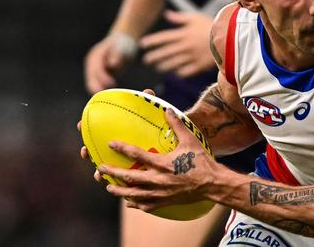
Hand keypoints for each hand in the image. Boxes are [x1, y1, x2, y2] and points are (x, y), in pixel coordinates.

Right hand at [78, 89, 156, 182]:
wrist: (176, 144)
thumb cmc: (164, 128)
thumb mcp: (157, 118)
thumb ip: (151, 104)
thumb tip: (148, 92)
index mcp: (121, 131)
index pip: (99, 128)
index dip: (87, 127)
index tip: (80, 125)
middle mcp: (118, 147)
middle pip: (98, 149)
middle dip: (88, 151)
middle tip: (85, 152)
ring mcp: (124, 160)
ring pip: (106, 167)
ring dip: (100, 171)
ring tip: (98, 173)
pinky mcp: (133, 173)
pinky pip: (121, 180)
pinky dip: (115, 182)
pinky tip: (113, 184)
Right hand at [84, 33, 137, 93]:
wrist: (122, 41)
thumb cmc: (123, 44)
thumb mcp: (122, 48)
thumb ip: (117, 55)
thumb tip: (112, 64)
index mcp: (96, 56)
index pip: (96, 68)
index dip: (102, 77)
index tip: (111, 84)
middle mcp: (91, 63)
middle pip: (91, 78)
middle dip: (97, 87)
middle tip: (106, 98)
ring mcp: (93, 69)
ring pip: (92, 83)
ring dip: (98, 91)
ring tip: (108, 100)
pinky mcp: (98, 75)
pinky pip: (97, 85)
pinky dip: (101, 90)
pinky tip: (109, 98)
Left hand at [97, 108, 215, 211]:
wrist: (212, 184)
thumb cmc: (201, 161)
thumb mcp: (190, 140)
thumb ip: (177, 125)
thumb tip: (167, 109)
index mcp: (162, 163)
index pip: (137, 155)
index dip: (122, 148)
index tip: (111, 143)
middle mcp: (158, 180)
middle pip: (129, 177)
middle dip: (112, 173)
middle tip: (100, 168)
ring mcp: (160, 193)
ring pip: (133, 194)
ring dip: (119, 191)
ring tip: (108, 187)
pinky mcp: (164, 202)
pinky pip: (145, 205)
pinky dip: (134, 203)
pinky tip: (128, 201)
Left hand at [140, 11, 215, 77]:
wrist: (230, 37)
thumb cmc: (212, 25)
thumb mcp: (196, 17)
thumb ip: (180, 17)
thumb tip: (167, 14)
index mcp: (183, 34)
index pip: (163, 38)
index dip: (152, 41)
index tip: (142, 44)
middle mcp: (185, 46)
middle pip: (166, 52)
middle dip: (155, 56)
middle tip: (146, 60)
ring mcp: (192, 56)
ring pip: (174, 62)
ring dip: (164, 65)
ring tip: (158, 67)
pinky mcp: (200, 65)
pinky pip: (187, 71)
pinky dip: (180, 72)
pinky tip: (176, 73)